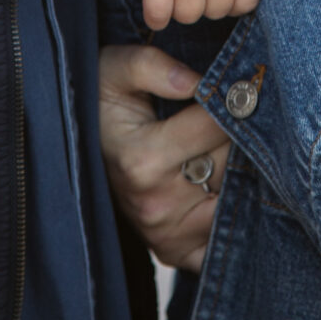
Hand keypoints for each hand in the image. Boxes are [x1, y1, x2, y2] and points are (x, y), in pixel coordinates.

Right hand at [99, 44, 229, 273]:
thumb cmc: (103, 105)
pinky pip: (225, 237)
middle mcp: (157, 204)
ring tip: (222, 145)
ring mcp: (168, 234)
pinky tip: (220, 184)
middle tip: (234, 114)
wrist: (77, 153)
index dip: (231, 98)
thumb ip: (150, 65)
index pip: (217, 124)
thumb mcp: (113, 70)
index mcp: (143, 159)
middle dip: (241, 133)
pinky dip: (233, 212)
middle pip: (232, 161)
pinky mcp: (177, 253)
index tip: (233, 85)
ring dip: (243, 170)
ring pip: (238, 196)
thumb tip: (196, 82)